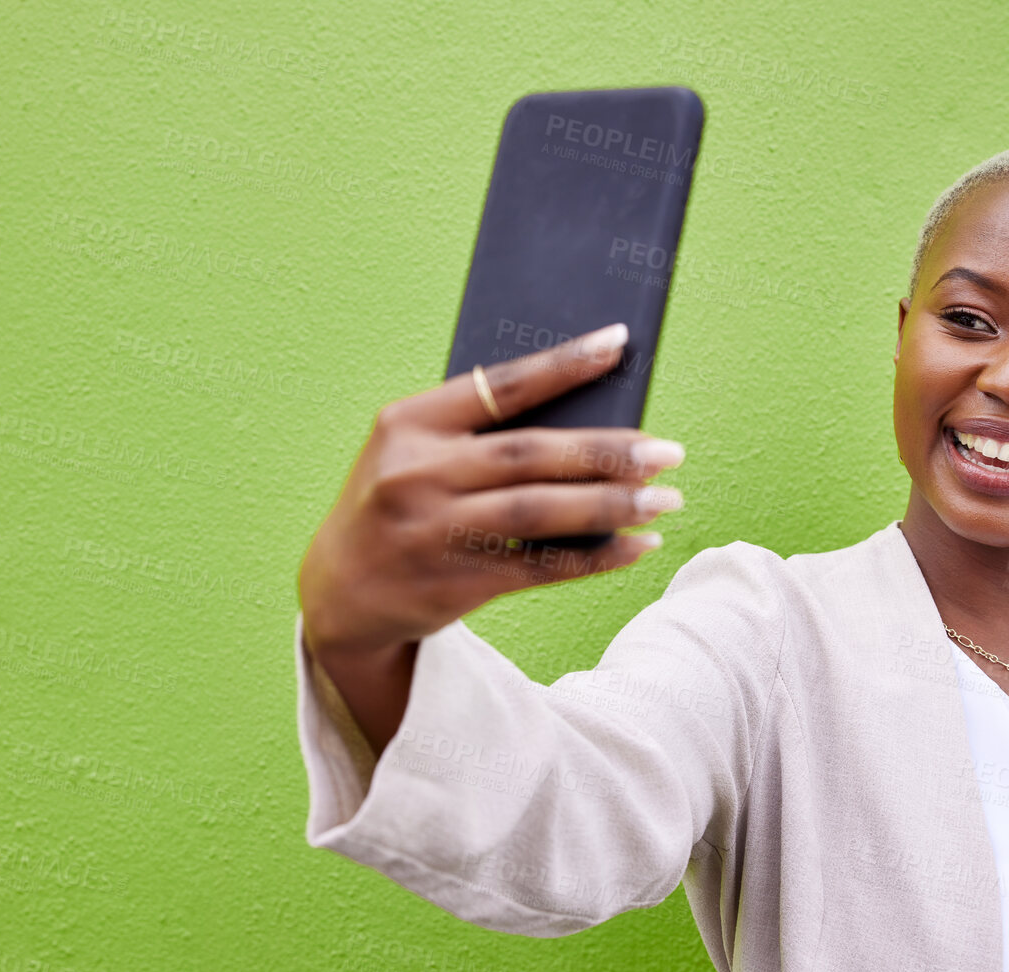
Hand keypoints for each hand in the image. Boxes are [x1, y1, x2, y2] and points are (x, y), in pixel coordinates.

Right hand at [297, 322, 685, 657]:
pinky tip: (637, 545)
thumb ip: (479, 435)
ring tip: (665, 498)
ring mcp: (433, 532)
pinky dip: (595, 556)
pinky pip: (540, 567)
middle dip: (607, 451)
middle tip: (668, 451)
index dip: (563, 364)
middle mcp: (416, 474)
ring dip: (611, 504)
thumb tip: (586, 419)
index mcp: (408, 423)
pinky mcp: (453, 584)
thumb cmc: (397, 503)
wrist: (339, 591)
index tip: (619, 344)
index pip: (500, 385)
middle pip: (530, 454)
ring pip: (540, 512)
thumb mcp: (413, 452)